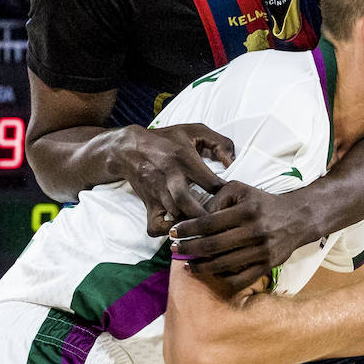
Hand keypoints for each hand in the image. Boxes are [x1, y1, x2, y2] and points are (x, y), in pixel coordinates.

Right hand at [112, 124, 234, 236]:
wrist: (130, 148)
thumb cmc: (167, 140)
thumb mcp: (195, 131)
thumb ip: (220, 143)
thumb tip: (233, 162)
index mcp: (184, 158)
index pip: (209, 181)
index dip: (224, 192)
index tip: (233, 198)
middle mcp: (170, 176)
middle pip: (186, 202)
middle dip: (205, 215)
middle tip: (220, 222)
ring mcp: (157, 192)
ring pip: (174, 216)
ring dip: (191, 225)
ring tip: (206, 228)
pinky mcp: (148, 204)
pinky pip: (155, 226)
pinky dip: (168, 233)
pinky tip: (181, 229)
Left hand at [171, 180, 309, 294]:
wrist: (298, 217)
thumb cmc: (263, 203)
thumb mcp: (241, 190)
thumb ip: (217, 197)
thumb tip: (197, 214)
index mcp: (246, 211)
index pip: (209, 222)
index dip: (187, 229)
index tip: (173, 232)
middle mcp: (254, 231)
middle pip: (213, 245)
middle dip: (189, 248)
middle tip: (174, 250)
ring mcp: (262, 250)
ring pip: (224, 264)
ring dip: (201, 266)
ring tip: (188, 265)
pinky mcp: (269, 265)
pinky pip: (241, 278)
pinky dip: (223, 278)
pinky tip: (213, 273)